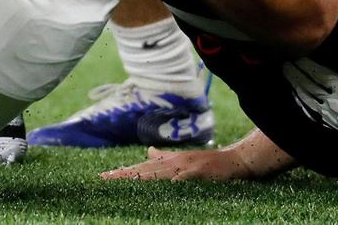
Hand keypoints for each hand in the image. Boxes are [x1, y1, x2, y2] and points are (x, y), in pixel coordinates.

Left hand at [101, 146, 254, 181]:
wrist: (233, 161)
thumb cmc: (208, 163)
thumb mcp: (183, 159)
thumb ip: (164, 156)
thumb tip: (148, 151)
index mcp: (169, 162)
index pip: (141, 168)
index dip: (123, 172)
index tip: (103, 176)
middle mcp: (173, 162)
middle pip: (144, 170)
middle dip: (124, 175)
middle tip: (104, 178)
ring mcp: (185, 167)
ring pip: (158, 173)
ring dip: (141, 177)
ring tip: (123, 181)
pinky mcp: (198, 172)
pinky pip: (182, 178)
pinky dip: (173, 181)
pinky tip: (162, 185)